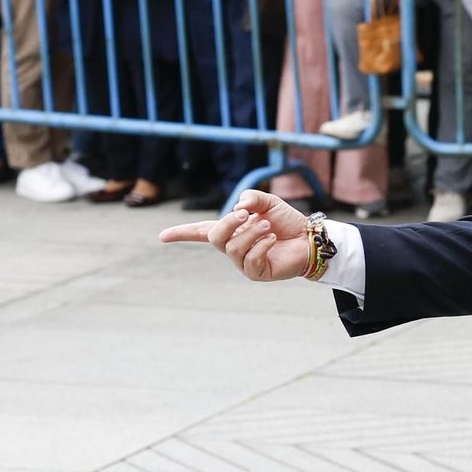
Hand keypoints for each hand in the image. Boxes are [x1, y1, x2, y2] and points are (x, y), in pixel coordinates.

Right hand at [159, 191, 309, 281]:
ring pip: (233, 248)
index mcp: (231, 230)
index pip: (201, 232)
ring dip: (251, 233)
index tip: (162, 237)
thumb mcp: (267, 202)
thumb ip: (251, 198)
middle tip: (247, 214)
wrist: (309, 238)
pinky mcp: (256, 273)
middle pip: (215, 237)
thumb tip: (238, 207)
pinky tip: (272, 240)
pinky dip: (261, 245)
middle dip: (228, 222)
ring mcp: (243, 262)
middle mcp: (233, 247)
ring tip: (268, 227)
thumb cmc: (287, 221)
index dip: (182, 233)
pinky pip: (249, 259)